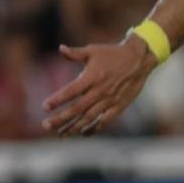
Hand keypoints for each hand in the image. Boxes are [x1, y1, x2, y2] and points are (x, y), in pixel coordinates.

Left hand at [42, 33, 156, 136]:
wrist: (140, 60)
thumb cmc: (113, 54)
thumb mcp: (93, 50)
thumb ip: (75, 53)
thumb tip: (61, 48)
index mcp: (92, 77)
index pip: (71, 91)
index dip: (57, 100)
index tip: (44, 107)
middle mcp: (100, 91)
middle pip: (77, 109)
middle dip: (60, 119)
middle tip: (46, 126)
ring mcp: (110, 100)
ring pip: (89, 118)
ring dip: (74, 127)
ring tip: (61, 134)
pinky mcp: (119, 106)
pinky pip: (105, 121)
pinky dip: (94, 128)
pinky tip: (83, 134)